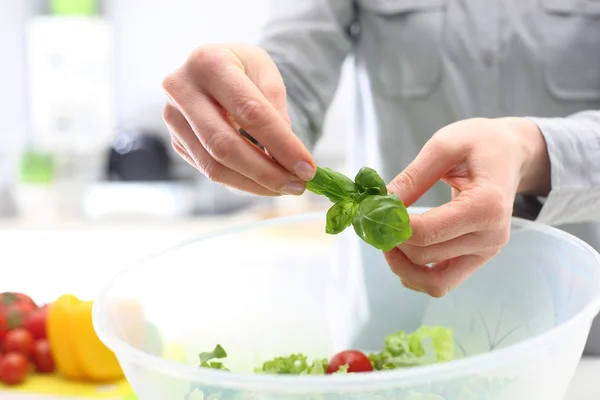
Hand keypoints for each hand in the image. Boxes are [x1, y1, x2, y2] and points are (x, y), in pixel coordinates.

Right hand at [162, 44, 315, 195]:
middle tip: (298, 186)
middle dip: (266, 172)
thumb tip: (286, 158)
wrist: (214, 69)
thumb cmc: (243, 69)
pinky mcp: (175, 141)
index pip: (250, 113)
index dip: (281, 145)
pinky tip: (264, 182)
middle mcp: (181, 89)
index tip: (308, 168)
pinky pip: (209, 171)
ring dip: (254, 184)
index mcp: (208, 62)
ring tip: (285, 187)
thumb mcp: (267, 75)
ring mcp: (172, 118)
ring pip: (214, 166)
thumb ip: (277, 112)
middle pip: (225, 145)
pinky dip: (240, 182)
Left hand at [385, 117, 550, 296]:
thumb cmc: (479, 144)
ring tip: (387, 237)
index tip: (374, 207)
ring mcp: (486, 252)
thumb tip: (379, 205)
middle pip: (424, 256)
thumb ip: (411, 178)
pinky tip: (403, 249)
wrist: (510, 154)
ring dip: (402, 266)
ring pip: (434, 283)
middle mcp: (491, 237)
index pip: (426, 232)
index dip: (391, 224)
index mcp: (486, 206)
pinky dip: (416, 273)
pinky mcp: (477, 259)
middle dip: (392, 241)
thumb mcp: (443, 146)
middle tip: (375, 218)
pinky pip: (442, 283)